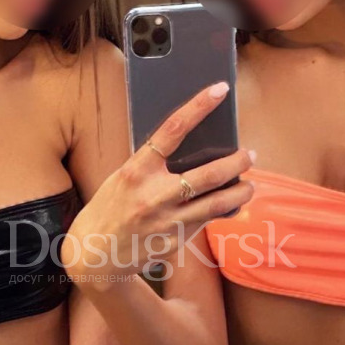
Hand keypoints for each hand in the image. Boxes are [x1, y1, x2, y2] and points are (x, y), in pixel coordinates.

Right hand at [61, 81, 254, 287]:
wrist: (95, 253)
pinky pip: (206, 222)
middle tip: (249, 155)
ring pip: (217, 203)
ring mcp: (166, 221)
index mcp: (136, 171)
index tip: (219, 90)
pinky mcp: (175, 241)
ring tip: (250, 184)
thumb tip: (193, 149)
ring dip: (240, 191)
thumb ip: (153, 165)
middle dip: (236, 162)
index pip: (172, 129)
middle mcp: (153, 195)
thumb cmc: (111, 208)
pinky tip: (231, 206)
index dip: (198, 107)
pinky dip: (222, 211)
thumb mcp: (123, 178)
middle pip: (208, 173)